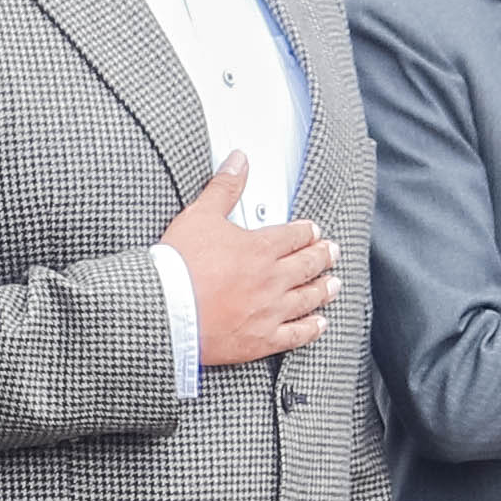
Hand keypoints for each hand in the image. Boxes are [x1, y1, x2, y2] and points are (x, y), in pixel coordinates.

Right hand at [163, 153, 335, 367]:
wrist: (166, 310)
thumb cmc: (178, 266)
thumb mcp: (199, 216)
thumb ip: (224, 187)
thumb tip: (238, 161)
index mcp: (260, 248)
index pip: (294, 236)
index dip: (307, 232)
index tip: (314, 231)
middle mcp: (272, 279)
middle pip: (307, 265)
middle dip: (322, 256)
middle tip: (332, 252)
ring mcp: (269, 311)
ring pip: (308, 298)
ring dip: (324, 289)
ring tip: (334, 284)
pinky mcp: (261, 339)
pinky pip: (295, 335)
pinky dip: (311, 328)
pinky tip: (319, 324)